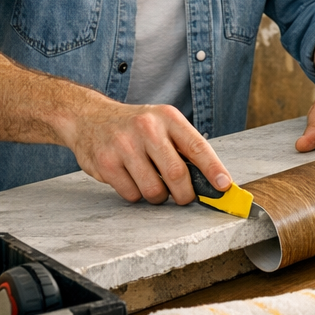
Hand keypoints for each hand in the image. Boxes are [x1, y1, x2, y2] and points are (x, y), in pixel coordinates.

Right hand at [60, 100, 231, 204]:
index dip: (213, 169)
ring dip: (159, 197)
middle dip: (185, 194)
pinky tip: (132, 180)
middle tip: (184, 198)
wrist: (89, 117)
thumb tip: (212, 181)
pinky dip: (136, 195)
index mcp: (168, 118)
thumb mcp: (163, 124)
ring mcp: (124, 145)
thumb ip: (184, 148)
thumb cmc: (136, 126)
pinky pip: (131, 194)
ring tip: (154, 185)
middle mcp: (147, 128)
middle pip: (176, 174)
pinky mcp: (105, 163)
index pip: (197, 147)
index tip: (224, 186)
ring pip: (154, 189)